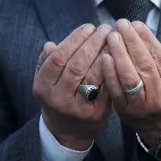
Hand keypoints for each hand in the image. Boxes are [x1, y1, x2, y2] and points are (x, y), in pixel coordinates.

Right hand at [32, 24, 112, 150]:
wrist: (68, 132)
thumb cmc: (57, 97)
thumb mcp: (45, 82)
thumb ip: (46, 63)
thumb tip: (50, 44)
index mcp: (43, 87)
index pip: (58, 58)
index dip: (74, 40)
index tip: (88, 27)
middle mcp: (58, 99)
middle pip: (76, 65)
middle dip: (92, 43)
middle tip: (105, 28)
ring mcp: (78, 108)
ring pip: (93, 75)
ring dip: (105, 53)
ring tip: (113, 38)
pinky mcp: (96, 114)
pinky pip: (105, 87)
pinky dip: (112, 69)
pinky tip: (118, 56)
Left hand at [101, 20, 160, 146]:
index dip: (148, 40)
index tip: (137, 24)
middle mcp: (160, 97)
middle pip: (144, 65)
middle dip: (132, 41)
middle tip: (121, 24)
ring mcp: (141, 106)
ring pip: (129, 77)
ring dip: (119, 54)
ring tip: (112, 36)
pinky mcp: (125, 111)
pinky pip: (116, 91)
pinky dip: (109, 74)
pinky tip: (104, 57)